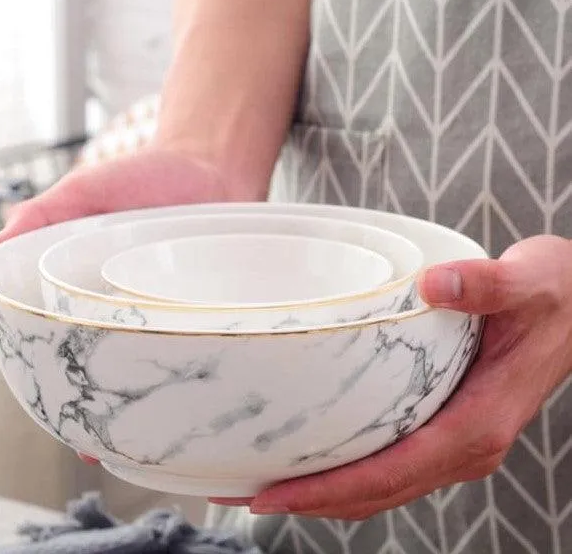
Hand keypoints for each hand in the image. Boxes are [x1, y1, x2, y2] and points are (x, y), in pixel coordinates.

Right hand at [0, 145, 242, 465]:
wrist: (215, 163)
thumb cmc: (149, 173)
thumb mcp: (88, 188)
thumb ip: (43, 213)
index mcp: (86, 282)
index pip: (57, 335)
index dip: (48, 372)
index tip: (49, 406)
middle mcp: (125, 302)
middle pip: (102, 360)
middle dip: (95, 401)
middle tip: (92, 439)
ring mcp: (166, 307)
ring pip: (149, 365)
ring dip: (141, 400)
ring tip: (137, 439)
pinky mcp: (204, 306)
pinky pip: (195, 346)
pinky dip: (189, 373)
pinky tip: (190, 401)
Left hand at [211, 235, 571, 518]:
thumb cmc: (552, 297)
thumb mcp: (527, 284)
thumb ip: (485, 284)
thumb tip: (436, 284)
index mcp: (478, 424)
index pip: (390, 473)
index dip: (327, 491)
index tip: (271, 494)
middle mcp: (464, 446)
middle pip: (375, 492)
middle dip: (309, 500)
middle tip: (243, 492)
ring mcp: (454, 441)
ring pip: (380, 486)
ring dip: (323, 492)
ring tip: (264, 480)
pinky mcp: (445, 427)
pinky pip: (390, 464)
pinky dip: (348, 471)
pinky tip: (314, 454)